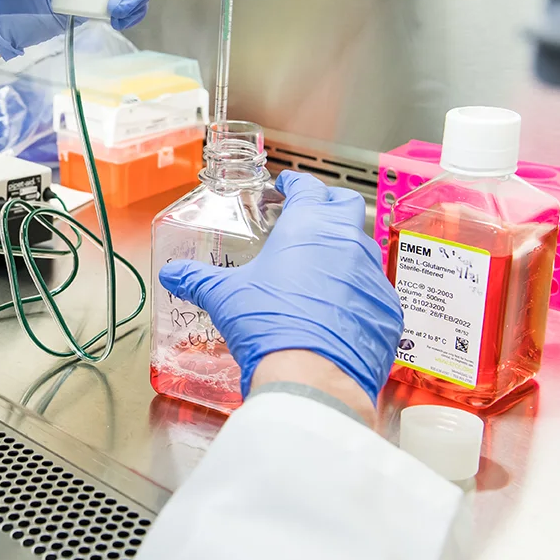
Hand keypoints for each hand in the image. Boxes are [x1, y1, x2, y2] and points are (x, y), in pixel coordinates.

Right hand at [159, 171, 404, 404]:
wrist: (312, 377)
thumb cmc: (268, 324)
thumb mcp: (223, 296)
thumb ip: (196, 279)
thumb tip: (172, 274)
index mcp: (307, 226)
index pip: (307, 187)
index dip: (295, 183)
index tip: (287, 184)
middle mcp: (346, 242)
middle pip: (344, 205)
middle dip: (327, 205)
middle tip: (307, 216)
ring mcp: (372, 276)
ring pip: (361, 249)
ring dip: (341, 251)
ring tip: (317, 269)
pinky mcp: (387, 309)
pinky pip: (373, 291)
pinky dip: (355, 293)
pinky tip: (335, 310)